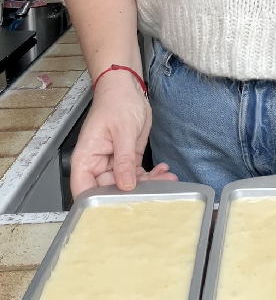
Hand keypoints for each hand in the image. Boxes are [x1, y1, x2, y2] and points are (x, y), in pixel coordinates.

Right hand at [70, 73, 177, 198]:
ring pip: (128, 185)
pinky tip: (164, 171)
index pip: (83, 191)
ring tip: (167, 179)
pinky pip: (139, 175)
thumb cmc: (116, 102)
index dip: (95, 206)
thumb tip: (126, 185)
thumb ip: (123, 160)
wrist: (127, 88)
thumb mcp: (122, 131)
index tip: (117, 211)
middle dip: (133, 195)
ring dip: (149, 185)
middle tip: (156, 193)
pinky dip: (152, 176)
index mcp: (87, 159)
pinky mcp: (129, 159)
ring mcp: (114, 164)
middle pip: (109, 192)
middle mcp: (98, 165)